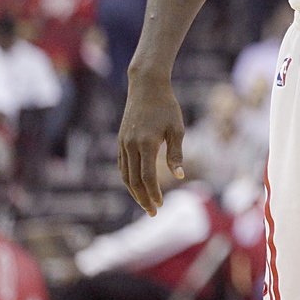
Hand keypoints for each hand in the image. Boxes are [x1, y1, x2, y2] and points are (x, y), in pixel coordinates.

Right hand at [118, 72, 184, 215]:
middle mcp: (130, 146)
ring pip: (125, 175)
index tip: (160, 206)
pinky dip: (128, 179)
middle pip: (133, 181)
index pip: (147, 178)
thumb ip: (176, 153)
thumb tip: (178, 176)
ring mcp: (123, 144)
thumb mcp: (177, 129)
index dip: (152, 194)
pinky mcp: (120, 141)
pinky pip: (122, 166)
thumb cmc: (167, 107)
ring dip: (134, 191)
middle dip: (143, 199)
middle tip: (153, 212)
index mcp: (145, 144)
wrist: (146, 87)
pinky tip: (137, 185)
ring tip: (145, 202)